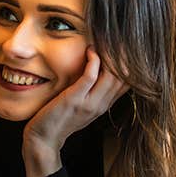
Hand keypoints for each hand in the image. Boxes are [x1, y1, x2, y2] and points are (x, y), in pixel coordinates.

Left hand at [23, 48, 127, 176]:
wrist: (44, 139)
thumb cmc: (60, 118)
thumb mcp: (84, 105)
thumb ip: (94, 91)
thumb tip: (100, 69)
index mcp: (105, 105)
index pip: (129, 82)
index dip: (131, 63)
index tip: (127, 46)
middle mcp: (102, 104)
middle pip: (125, 77)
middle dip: (124, 55)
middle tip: (119, 37)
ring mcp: (89, 103)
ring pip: (113, 75)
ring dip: (110, 55)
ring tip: (106, 40)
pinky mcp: (75, 99)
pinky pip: (91, 76)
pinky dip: (94, 60)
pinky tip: (91, 51)